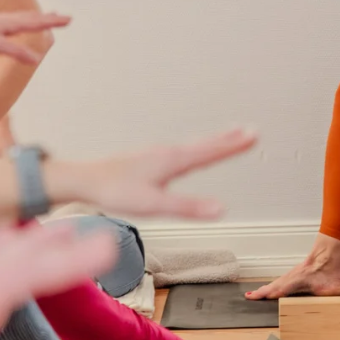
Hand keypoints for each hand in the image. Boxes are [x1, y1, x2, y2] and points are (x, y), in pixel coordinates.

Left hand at [0, 12, 70, 64]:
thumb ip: (16, 52)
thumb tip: (37, 58)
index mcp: (10, 23)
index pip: (37, 22)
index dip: (53, 22)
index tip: (69, 19)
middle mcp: (6, 20)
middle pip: (32, 18)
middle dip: (48, 19)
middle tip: (63, 17)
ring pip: (23, 18)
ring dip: (37, 18)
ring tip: (45, 17)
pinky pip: (14, 22)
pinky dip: (24, 21)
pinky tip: (18, 24)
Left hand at [51, 127, 257, 219]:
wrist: (84, 180)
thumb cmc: (116, 191)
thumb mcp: (154, 205)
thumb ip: (188, 207)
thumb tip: (222, 209)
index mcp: (174, 160)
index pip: (212, 152)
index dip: (234, 145)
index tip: (254, 136)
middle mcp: (169, 152)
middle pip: (206, 144)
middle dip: (230, 139)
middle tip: (252, 131)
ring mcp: (158, 154)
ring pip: (194, 145)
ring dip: (215, 141)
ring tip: (230, 136)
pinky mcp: (149, 159)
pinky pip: (182, 149)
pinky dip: (198, 147)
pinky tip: (191, 152)